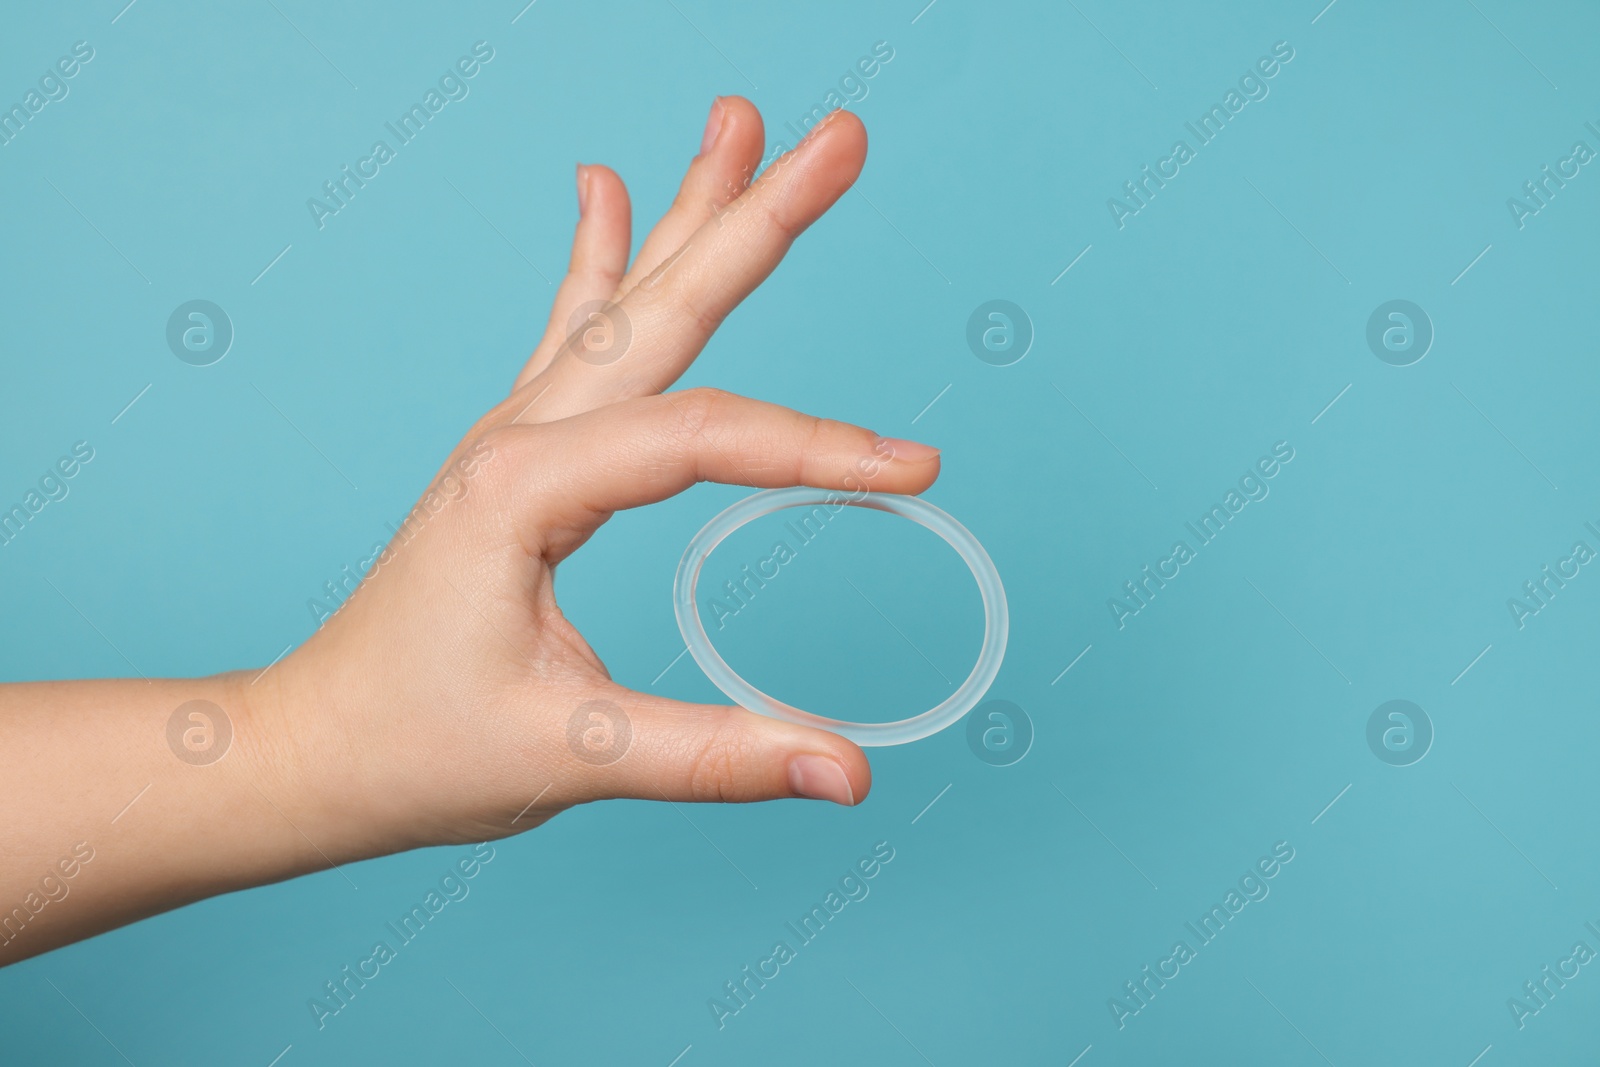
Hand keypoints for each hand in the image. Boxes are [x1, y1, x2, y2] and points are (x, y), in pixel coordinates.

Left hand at [252, 98, 941, 856]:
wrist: (313, 749)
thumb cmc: (414, 748)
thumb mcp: (565, 754)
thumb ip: (711, 754)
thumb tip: (845, 771)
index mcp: (525, 488)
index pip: (702, 437)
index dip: (817, 448)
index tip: (915, 468)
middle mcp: (519, 437)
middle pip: (664, 310)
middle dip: (757, 218)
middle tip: (839, 136)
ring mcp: (516, 435)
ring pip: (625, 304)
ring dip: (689, 212)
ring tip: (738, 119)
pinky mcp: (520, 455)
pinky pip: (570, 336)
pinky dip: (598, 258)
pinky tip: (605, 185)